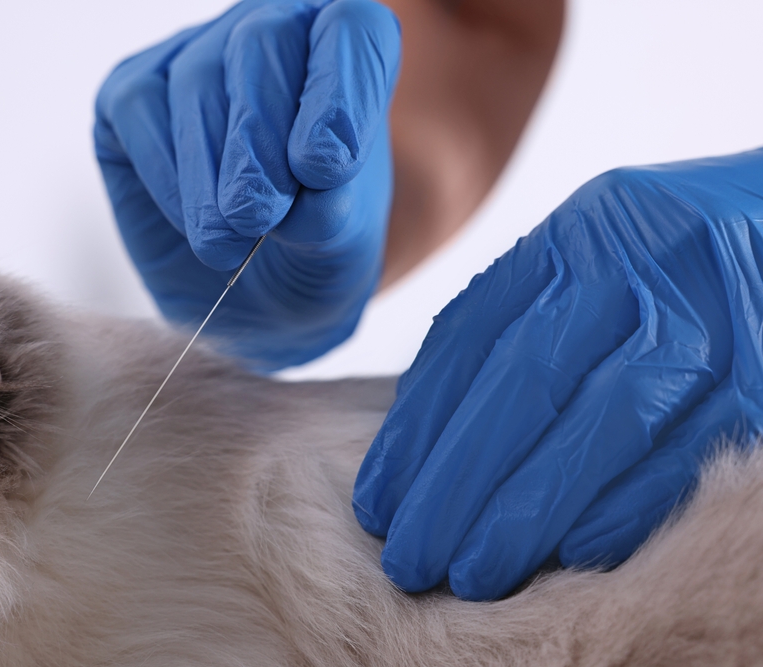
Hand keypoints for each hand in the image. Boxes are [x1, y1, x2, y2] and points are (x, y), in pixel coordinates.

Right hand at [94, 0, 400, 369]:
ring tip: (226, 242)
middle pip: (262, 41)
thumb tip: (308, 168)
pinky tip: (189, 220)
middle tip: (257, 215)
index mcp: (342, 55)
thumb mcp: (341, 242)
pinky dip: (164, 172)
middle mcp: (270, 36)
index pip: (354, 29)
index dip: (341, 88)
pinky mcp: (132, 93)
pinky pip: (139, 107)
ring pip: (197, 81)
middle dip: (259, 135)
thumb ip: (334, 204)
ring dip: (209, 172)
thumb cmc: (309, 251)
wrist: (251, 295)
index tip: (324, 168)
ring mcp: (197, 56)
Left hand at [352, 149, 762, 599]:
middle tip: (409, 557)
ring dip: (532, 509)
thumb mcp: (580, 260)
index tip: (378, 502)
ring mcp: (712, 317)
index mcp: (577, 236)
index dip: (418, 427)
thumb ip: (509, 325)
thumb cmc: (662, 261)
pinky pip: (693, 450)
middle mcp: (640, 266)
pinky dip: (629, 506)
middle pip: (527, 381)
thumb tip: (423, 433)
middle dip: (457, 482)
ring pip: (605, 422)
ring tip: (473, 572)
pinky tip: (574, 555)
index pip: (473, 337)